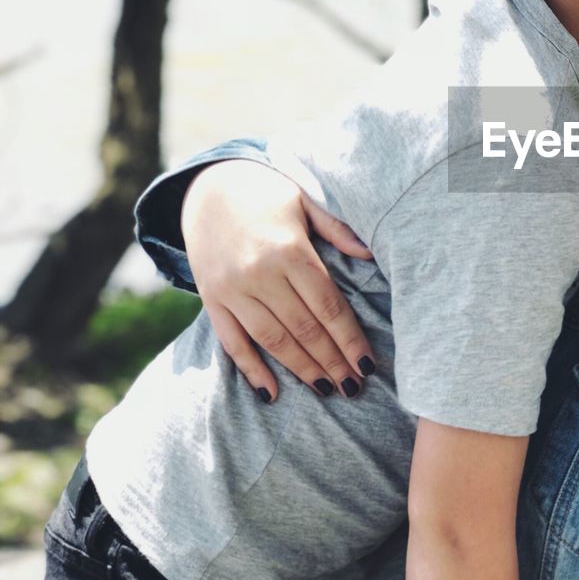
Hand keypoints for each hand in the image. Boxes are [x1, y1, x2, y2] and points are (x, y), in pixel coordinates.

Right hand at [181, 159, 376, 401]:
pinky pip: (231, 341)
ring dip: (301, 369)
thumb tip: (370, 255)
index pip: (327, 305)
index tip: (368, 364)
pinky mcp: (211, 299)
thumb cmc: (268, 194)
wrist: (207, 187)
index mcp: (289, 250)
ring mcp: (231, 290)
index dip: (349, 338)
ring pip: (272, 340)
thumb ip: (337, 228)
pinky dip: (251, 369)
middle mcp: (259, 274)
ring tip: (327, 390)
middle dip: (332, 361)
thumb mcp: (305, 200)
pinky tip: (272, 392)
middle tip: (354, 387)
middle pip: (304, 328)